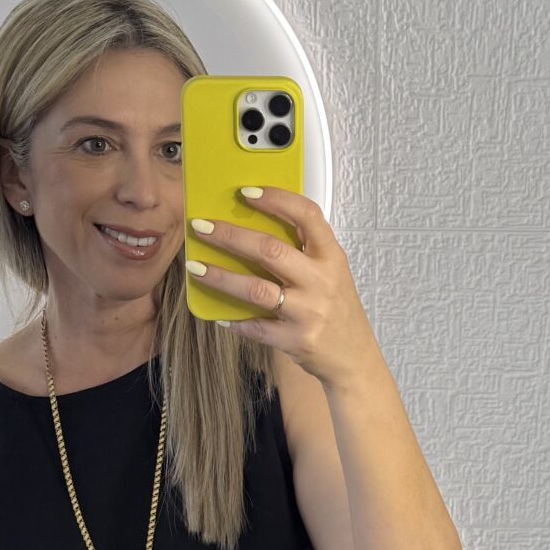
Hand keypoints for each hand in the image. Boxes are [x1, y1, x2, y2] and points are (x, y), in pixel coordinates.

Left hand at [186, 188, 382, 390]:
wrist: (354, 358)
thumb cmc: (337, 310)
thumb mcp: (331, 273)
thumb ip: (303, 252)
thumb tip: (253, 227)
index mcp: (331, 257)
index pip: (306, 216)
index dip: (276, 200)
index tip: (246, 192)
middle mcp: (321, 281)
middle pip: (270, 250)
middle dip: (230, 235)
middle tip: (201, 226)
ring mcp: (308, 312)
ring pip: (256, 289)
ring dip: (220, 277)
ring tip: (195, 267)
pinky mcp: (296, 339)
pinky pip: (256, 328)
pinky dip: (235, 321)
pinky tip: (219, 316)